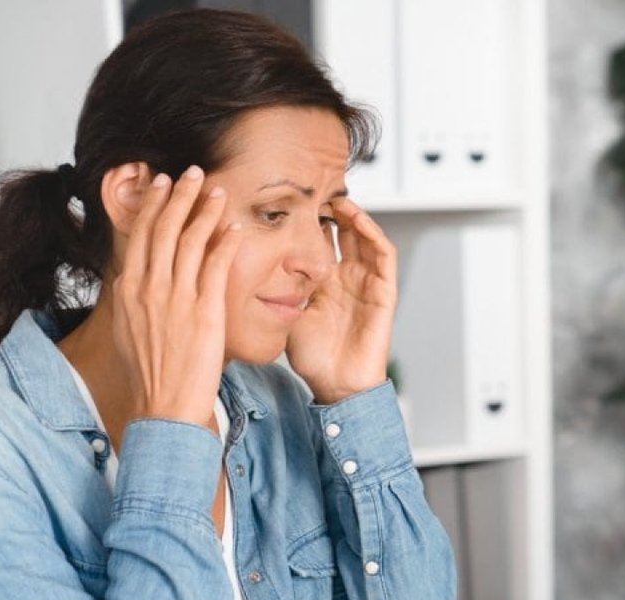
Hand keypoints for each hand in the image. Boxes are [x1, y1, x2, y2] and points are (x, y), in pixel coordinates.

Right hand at [109, 166, 241, 426]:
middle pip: (164, 227)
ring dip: (205, 209)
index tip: (161, 183)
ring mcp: (176, 297)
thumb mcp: (128, 328)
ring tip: (217, 189)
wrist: (163, 403)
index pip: (140, 234)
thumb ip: (131, 299)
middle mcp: (149, 287)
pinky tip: (235, 226)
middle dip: (179, 194)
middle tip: (191, 171)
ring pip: (191, 240)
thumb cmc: (150, 371)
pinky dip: (225, 241)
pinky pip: (217, 265)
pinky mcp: (205, 310)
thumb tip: (129, 279)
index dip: (152, 204)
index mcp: (128, 289)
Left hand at [286, 197, 397, 403]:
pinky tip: (357, 219)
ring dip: (355, 216)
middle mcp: (349, 279)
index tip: (289, 199)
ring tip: (337, 197)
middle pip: (344, 233)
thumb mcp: (285, 314)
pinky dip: (373, 234)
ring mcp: (368, 284)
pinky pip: (385, 256)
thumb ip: (273, 290)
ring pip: (366, 237)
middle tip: (314, 189)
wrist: (338, 385)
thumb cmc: (315, 359)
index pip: (321, 242)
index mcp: (326, 283)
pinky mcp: (385, 292)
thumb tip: (239, 267)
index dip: (310, 219)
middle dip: (332, 210)